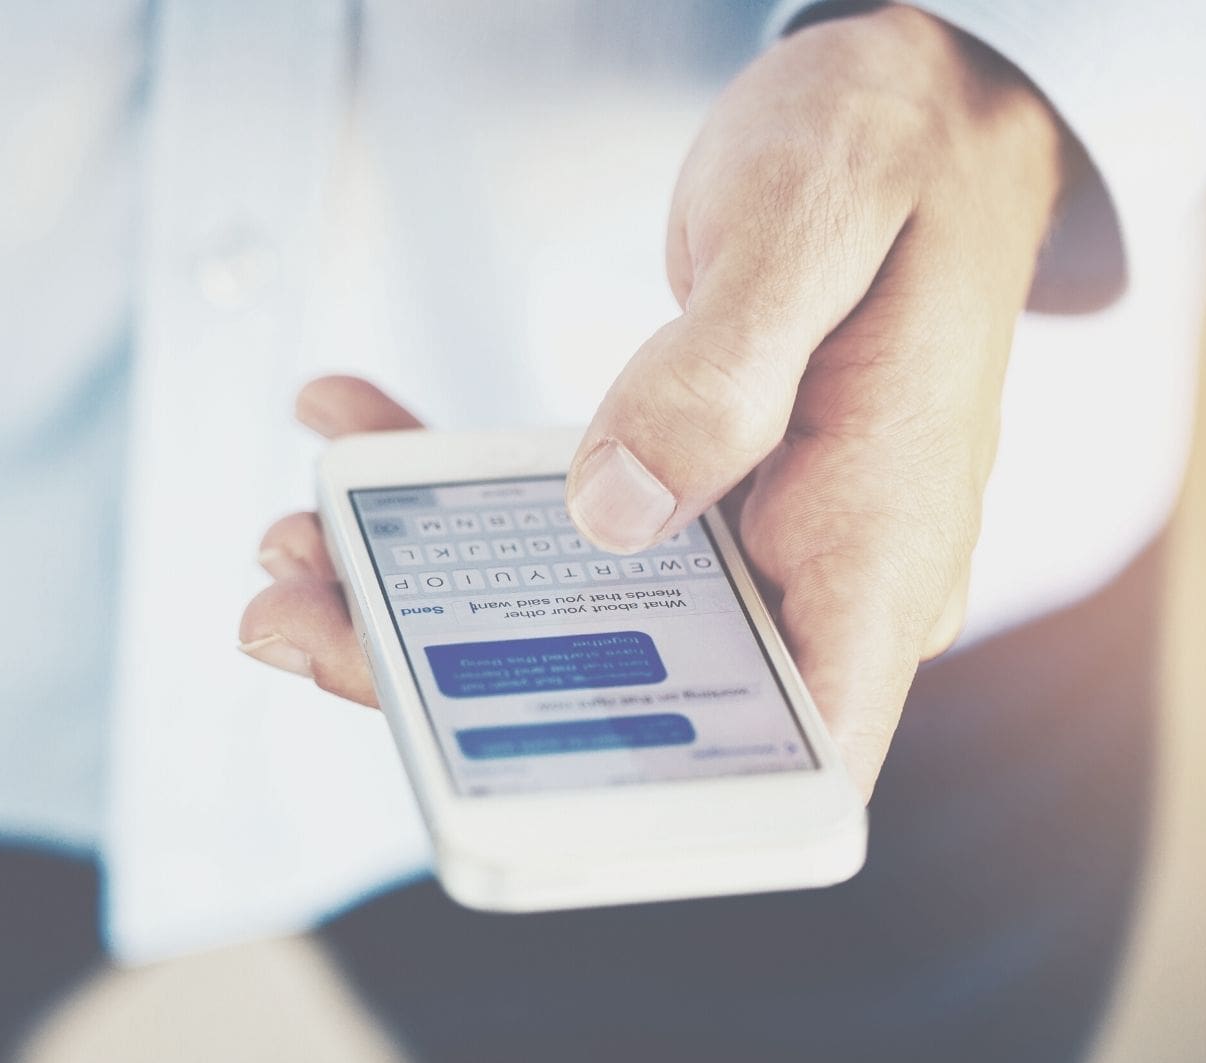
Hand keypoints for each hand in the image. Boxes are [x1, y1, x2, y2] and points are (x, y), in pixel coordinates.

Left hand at [242, 7, 1077, 799]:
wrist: (909, 104)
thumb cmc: (895, 151)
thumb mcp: (815, 228)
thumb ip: (726, 372)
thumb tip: (613, 509)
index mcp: (882, 547)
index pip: (796, 758)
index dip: (656, 814)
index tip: (491, 790)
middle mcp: (817, 571)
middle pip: (639, 692)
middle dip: (453, 679)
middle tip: (297, 618)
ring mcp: (748, 534)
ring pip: (578, 610)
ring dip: (423, 581)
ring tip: (298, 533)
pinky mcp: (691, 483)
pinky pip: (567, 512)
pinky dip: (457, 479)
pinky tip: (361, 426)